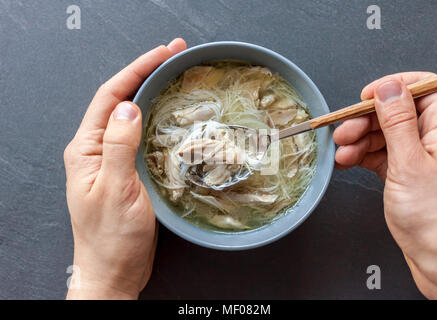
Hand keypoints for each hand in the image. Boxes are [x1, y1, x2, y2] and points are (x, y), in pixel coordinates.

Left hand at [64, 38, 186, 298]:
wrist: (113, 271)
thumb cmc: (111, 238)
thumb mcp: (115, 190)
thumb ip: (118, 146)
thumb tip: (128, 105)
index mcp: (86, 149)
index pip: (110, 96)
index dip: (136, 70)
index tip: (163, 53)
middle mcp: (96, 148)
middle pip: (120, 99)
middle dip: (146, 73)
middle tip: (175, 55)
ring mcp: (112, 158)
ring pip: (132, 115)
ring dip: (152, 92)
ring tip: (175, 74)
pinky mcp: (127, 169)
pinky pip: (141, 135)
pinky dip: (156, 118)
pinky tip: (170, 112)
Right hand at [334, 72, 436, 298]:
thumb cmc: (435, 219)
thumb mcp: (409, 163)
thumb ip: (398, 122)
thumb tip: (389, 88)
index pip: (423, 89)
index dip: (393, 88)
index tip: (367, 96)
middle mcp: (435, 138)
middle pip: (397, 112)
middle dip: (367, 120)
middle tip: (345, 131)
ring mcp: (419, 155)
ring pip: (385, 133)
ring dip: (359, 140)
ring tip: (342, 152)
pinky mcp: (405, 172)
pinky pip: (380, 153)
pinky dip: (362, 155)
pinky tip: (347, 161)